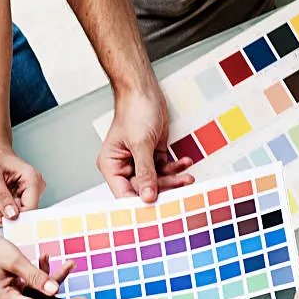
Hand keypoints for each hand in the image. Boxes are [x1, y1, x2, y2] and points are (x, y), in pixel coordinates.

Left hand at [0, 142, 45, 225]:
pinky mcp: (23, 195)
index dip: (13, 217)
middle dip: (1, 213)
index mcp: (32, 179)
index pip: (30, 209)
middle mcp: (35, 186)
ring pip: (16, 213)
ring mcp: (30, 191)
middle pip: (22, 213)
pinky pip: (12, 210)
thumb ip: (2, 197)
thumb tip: (11, 216)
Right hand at [0, 229, 86, 298]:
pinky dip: (43, 272)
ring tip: (69, 265)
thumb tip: (54, 290)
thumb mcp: (15, 261)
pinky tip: (46, 259)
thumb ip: (35, 276)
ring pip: (41, 292)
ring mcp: (14, 294)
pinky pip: (36, 284)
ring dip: (55, 279)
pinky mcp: (18, 286)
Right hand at [97, 87, 193, 202]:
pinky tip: (185, 163)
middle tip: (181, 187)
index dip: (139, 202)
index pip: (123, 194)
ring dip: (174, 178)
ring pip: (157, 180)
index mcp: (111, 165)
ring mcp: (139, 162)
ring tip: (187, 176)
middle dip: (164, 187)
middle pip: (143, 189)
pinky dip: (176, 167)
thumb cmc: (134, 110)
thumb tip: (148, 196)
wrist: (145, 90)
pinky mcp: (152, 156)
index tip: (156, 209)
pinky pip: (165, 169)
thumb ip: (145, 172)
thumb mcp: (141, 143)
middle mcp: (124, 166)